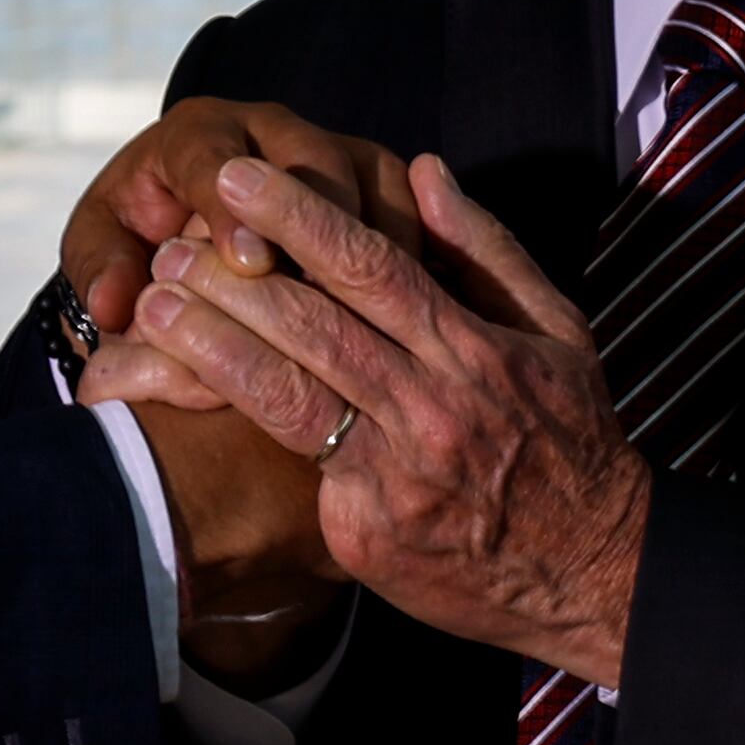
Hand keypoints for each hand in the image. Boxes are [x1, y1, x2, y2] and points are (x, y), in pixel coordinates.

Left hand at [61, 97, 418, 338]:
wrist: (188, 233)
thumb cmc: (139, 245)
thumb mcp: (105, 256)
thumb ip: (101, 276)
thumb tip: (114, 303)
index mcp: (195, 134)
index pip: (216, 159)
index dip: (234, 210)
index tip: (249, 264)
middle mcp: (269, 128)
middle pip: (314, 158)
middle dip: (321, 224)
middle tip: (323, 292)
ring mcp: (331, 148)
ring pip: (372, 180)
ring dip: (375, 245)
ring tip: (375, 312)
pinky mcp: (376, 180)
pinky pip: (409, 205)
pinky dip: (410, 255)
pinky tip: (409, 313)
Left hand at [132, 153, 650, 688]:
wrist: (593, 573)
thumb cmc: (570, 437)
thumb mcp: (556, 330)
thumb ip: (484, 248)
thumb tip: (421, 170)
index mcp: (472, 348)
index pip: (369, 264)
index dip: (295, 216)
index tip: (236, 178)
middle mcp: (428, 407)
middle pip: (311, 325)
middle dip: (230, 278)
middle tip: (169, 242)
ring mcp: (391, 474)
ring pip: (285, 395)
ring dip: (210, 346)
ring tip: (151, 308)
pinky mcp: (363, 534)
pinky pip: (294, 471)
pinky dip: (236, 431)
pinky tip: (181, 399)